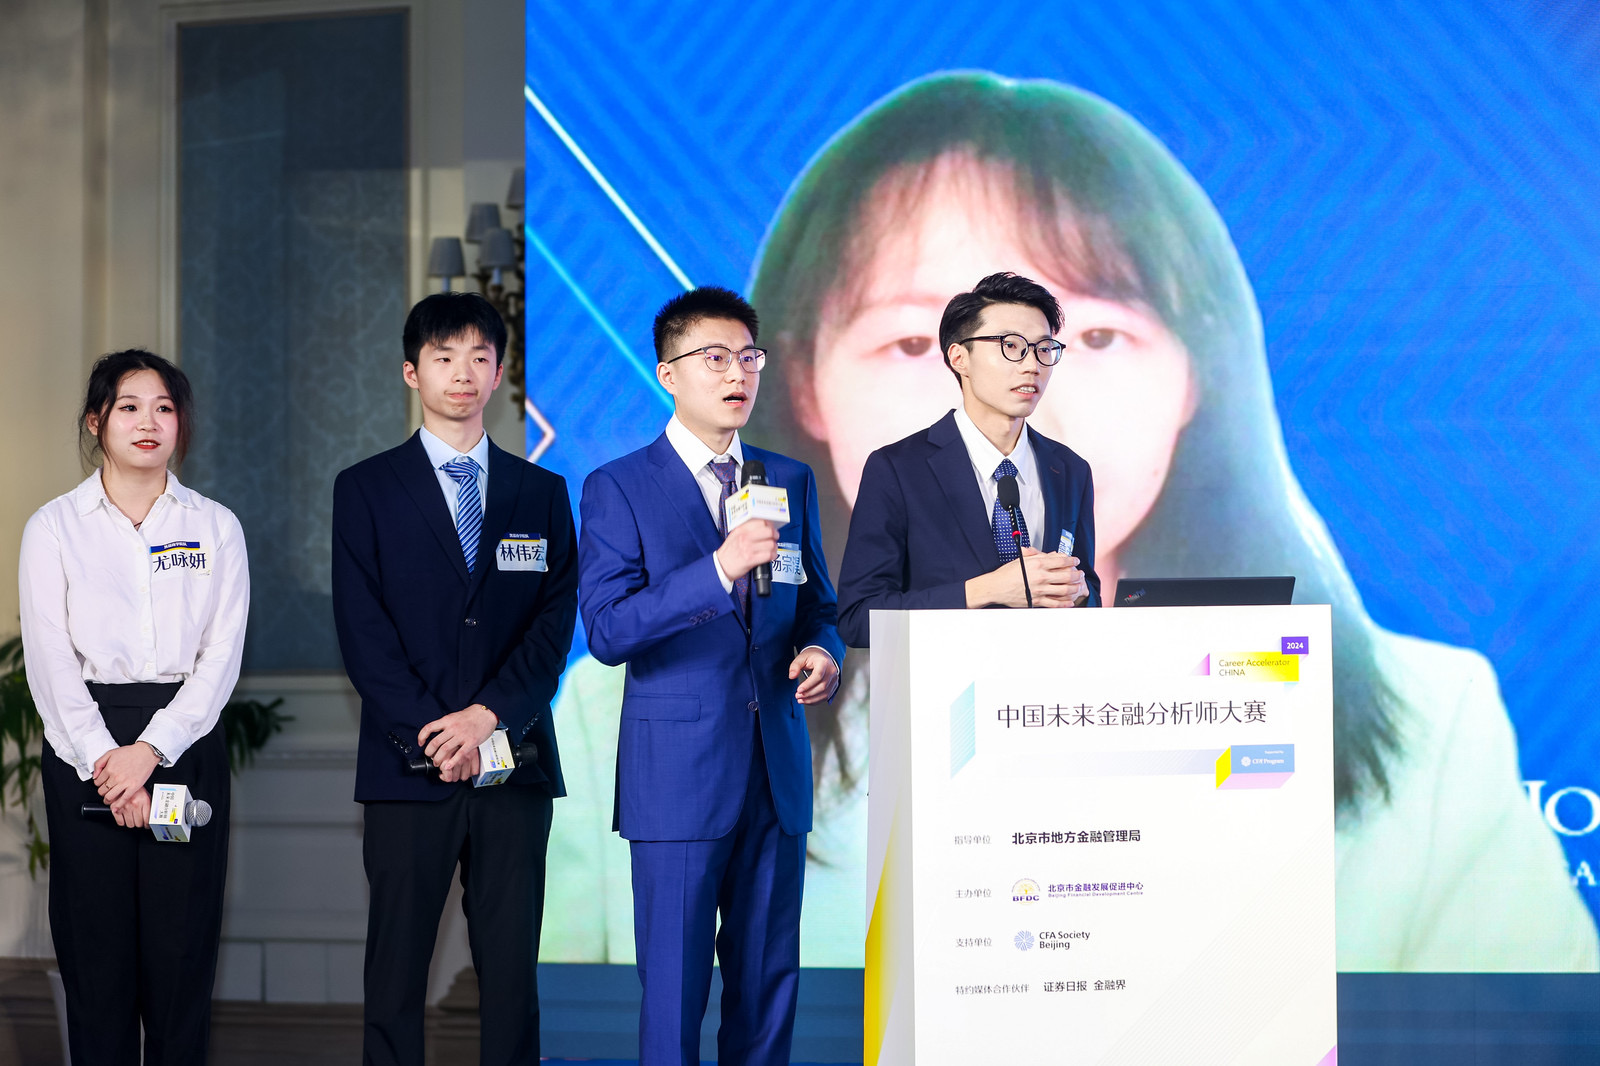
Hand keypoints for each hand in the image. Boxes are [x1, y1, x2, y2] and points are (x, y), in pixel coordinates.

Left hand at [94, 743, 159, 805]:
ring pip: (109, 797)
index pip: (97, 782)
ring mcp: (125, 783)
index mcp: (109, 769)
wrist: (146, 752)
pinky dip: (118, 805)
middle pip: (102, 791)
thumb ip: (99, 763)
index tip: (102, 783)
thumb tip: (94, 775)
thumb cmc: (130, 752)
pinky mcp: (133, 787)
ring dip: (107, 799)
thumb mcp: (110, 753)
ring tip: (108, 799)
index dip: (98, 783)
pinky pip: (123, 799)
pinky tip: (115, 808)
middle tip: (105, 790)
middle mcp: (116, 777)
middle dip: (102, 791)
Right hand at [112, 788, 150, 828]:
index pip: (147, 820)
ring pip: (130, 824)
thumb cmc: (135, 788)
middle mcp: (135, 805)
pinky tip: (125, 819)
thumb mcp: (146, 794)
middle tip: (139, 821)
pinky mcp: (116, 809)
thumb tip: (151, 816)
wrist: (124, 780)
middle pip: (138, 823)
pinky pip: (120, 822)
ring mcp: (125, 808)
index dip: (147, 825)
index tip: (147, 826)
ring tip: (132, 819)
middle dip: (139, 823)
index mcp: (144, 801)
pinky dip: (122, 822)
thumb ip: (148, 805)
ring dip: (132, 823)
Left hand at [420, 704, 496, 778]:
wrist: (485, 714)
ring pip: (445, 749)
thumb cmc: (470, 716)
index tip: (420, 743)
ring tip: (437, 763)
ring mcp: (462, 735)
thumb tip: (434, 732)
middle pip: (435, 742)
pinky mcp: (471, 742)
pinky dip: (452, 762)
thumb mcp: (454, 716)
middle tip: (429, 756)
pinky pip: (459, 754)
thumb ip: (445, 724)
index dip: (422, 737)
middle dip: (429, 752)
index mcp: (447, 721)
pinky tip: (447, 766)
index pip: (429, 728)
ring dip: (438, 759)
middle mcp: (453, 728)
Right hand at [715, 519, 777, 580]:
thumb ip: (747, 529)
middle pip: (769, 531)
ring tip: (771, 549)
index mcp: (741, 529)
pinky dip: (772, 556)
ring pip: (771, 544)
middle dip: (774, 535)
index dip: (770, 525)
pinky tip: (770, 556)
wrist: (720, 566)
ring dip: (774, 547)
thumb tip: (763, 526)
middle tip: (774, 538)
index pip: (761, 522)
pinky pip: (769, 555)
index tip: (771, 528)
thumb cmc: (729, 552)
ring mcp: (748, 548)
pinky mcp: (751, 559)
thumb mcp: (735, 535)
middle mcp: (745, 537)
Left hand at [789, 647, 839, 704]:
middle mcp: (832, 671)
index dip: (808, 685)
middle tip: (797, 695)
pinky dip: (816, 700)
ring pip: (825, 693)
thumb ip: (795, 666)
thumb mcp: (801, 658)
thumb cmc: (812, 656)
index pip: (818, 676)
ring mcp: (834, 679)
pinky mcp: (834, 685)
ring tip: (801, 700)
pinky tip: (807, 700)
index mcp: (824, 663)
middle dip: (809, 693)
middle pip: (822, 686)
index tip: (799, 690)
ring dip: (812, 699)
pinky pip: (826, 696)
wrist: (822, 656)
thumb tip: (792, 676)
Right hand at [966, 548, 1084, 608]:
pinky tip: (1070, 601)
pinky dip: (1064, 603)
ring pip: (1064, 589)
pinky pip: (1055, 603)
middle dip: (1077, 574)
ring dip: (1075, 587)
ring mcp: (1040, 590)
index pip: (1061, 560)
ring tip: (1079, 586)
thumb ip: (1038, 556)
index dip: (1071, 560)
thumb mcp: (1022, 559)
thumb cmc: (1006, 573)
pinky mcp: (1036, 600)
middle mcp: (1041, 576)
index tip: (1075, 560)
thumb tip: (1051, 555)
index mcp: (1037, 564)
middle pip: (1066, 575)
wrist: (996, 587)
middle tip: (1080, 573)